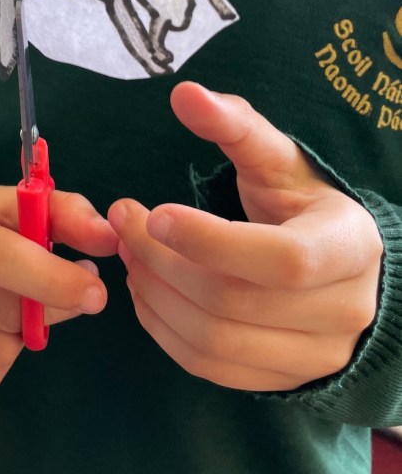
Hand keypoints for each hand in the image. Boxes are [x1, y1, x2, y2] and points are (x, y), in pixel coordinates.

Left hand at [109, 82, 382, 391]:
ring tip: (129, 253)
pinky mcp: (280, 379)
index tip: (155, 213)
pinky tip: (144, 289)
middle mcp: (343, 310)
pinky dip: (161, 328)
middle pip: (234, 301)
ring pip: (214, 340)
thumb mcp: (277, 160)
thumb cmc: (300, 205)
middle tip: (124, 224)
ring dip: (153, 294)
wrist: (335, 268)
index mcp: (349, 247)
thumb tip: (184, 93)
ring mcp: (314, 355)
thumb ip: (235, 126)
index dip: (210, 241)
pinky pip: (206, 366)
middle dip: (162, 261)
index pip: (282, 260)